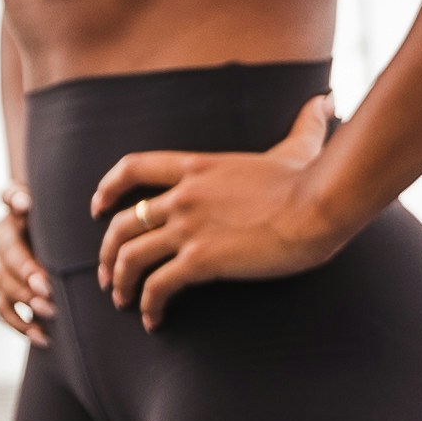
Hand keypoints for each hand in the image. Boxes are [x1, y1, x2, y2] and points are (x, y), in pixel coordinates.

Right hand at [0, 183, 52, 346]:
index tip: (27, 213)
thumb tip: (23, 204)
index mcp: (13, 215)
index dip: (16, 204)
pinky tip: (43, 337)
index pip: (7, 207)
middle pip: (6, 258)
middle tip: (48, 289)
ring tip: (50, 313)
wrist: (53, 244)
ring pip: (3, 287)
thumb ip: (32, 201)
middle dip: (26, 275)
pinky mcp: (2, 292)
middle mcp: (0, 242)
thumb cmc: (57, 225)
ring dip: (25, 301)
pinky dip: (21, 325)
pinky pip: (3, 311)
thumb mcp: (52, 209)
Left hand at [93, 94, 350, 327]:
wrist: (321, 205)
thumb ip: (304, 125)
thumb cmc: (313, 180)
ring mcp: (188, 228)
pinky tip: (153, 319)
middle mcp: (183, 196)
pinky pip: (158, 286)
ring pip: (130, 257)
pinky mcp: (201, 260)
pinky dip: (148, 305)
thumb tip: (325, 101)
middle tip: (107, 273)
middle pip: (121, 223)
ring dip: (119, 282)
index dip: (108, 188)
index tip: (96, 207)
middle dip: (107, 251)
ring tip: (121, 300)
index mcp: (197, 167)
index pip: (133, 168)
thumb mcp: (298, 148)